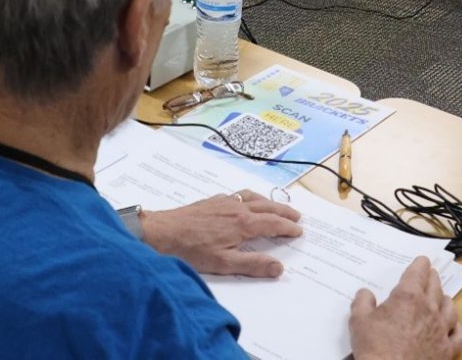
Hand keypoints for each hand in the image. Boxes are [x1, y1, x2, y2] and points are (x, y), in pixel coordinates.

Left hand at [139, 190, 301, 277]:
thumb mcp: (224, 264)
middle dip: (284, 212)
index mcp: (243, 223)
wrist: (163, 233)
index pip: (273, 224)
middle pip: (267, 207)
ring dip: (269, 202)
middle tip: (297, 217)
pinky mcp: (212, 201)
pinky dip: (251, 197)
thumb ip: (253, 265)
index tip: (298, 231)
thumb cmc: (192, 250)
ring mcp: (224, 202)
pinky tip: (246, 202)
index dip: (288, 228)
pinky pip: (239, 194)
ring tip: (277, 207)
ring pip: (253, 197)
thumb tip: (279, 267)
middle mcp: (237, 208)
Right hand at [350, 257, 461, 359]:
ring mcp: (441, 330)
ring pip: (451, 307)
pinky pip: (459, 335)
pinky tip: (454, 326)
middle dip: (433, 277)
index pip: (419, 272)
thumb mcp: (358, 320)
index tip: (422, 260)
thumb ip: (362, 302)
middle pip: (436, 286)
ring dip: (445, 299)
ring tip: (442, 297)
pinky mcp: (448, 350)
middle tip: (430, 274)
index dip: (421, 263)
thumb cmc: (375, 348)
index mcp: (408, 297)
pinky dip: (457, 327)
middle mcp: (429, 309)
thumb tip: (365, 294)